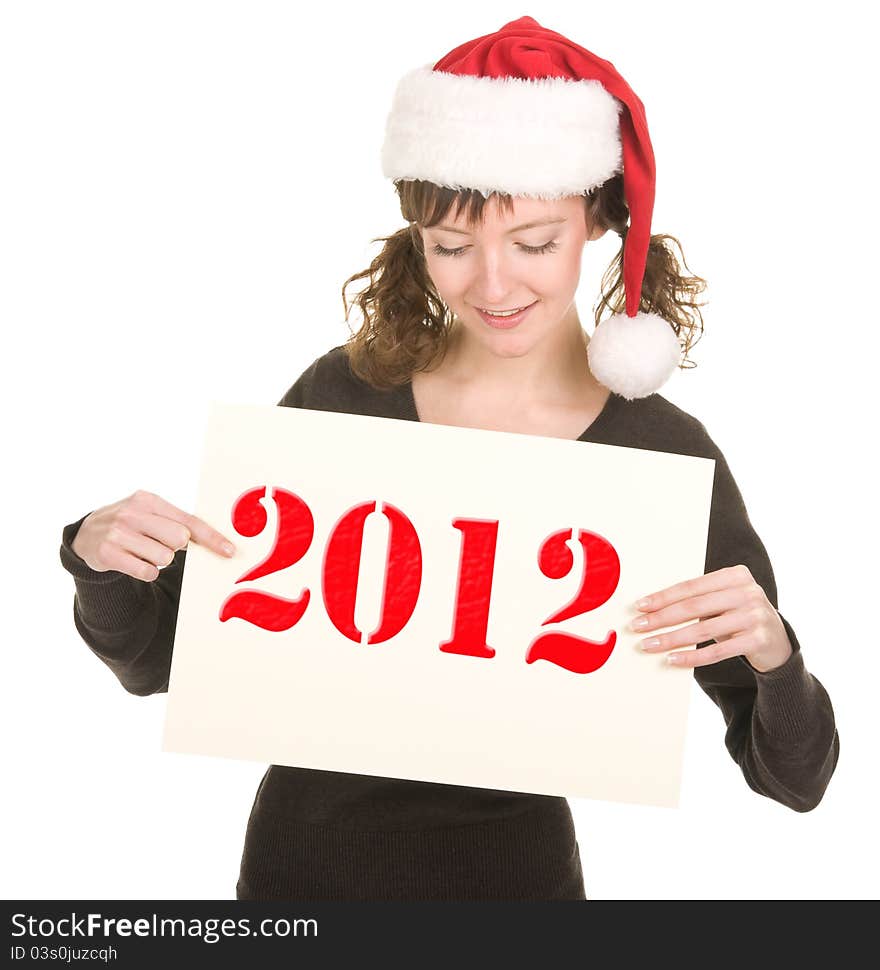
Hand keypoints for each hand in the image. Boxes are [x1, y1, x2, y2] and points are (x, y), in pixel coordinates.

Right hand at [71, 489, 236, 582]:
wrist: (86, 534)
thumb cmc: (130, 525)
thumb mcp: (150, 515)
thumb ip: (177, 524)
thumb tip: (214, 541)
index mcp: (149, 500)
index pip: (189, 521)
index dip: (212, 538)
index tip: (229, 551)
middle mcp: (132, 512)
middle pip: (179, 539)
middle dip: (175, 547)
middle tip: (159, 543)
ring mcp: (117, 532)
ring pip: (163, 557)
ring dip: (158, 560)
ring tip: (142, 551)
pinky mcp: (107, 553)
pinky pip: (146, 571)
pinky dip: (145, 571)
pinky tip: (133, 561)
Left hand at [632, 564, 792, 672]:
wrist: (778, 642)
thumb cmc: (739, 617)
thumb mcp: (723, 601)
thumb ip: (698, 599)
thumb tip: (651, 609)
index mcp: (735, 575)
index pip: (691, 586)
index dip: (663, 597)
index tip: (640, 606)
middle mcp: (748, 592)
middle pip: (694, 607)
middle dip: (661, 618)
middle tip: (638, 626)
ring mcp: (755, 616)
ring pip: (703, 629)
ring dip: (671, 639)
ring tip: (649, 645)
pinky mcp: (759, 640)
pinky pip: (717, 651)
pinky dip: (692, 657)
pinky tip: (672, 660)